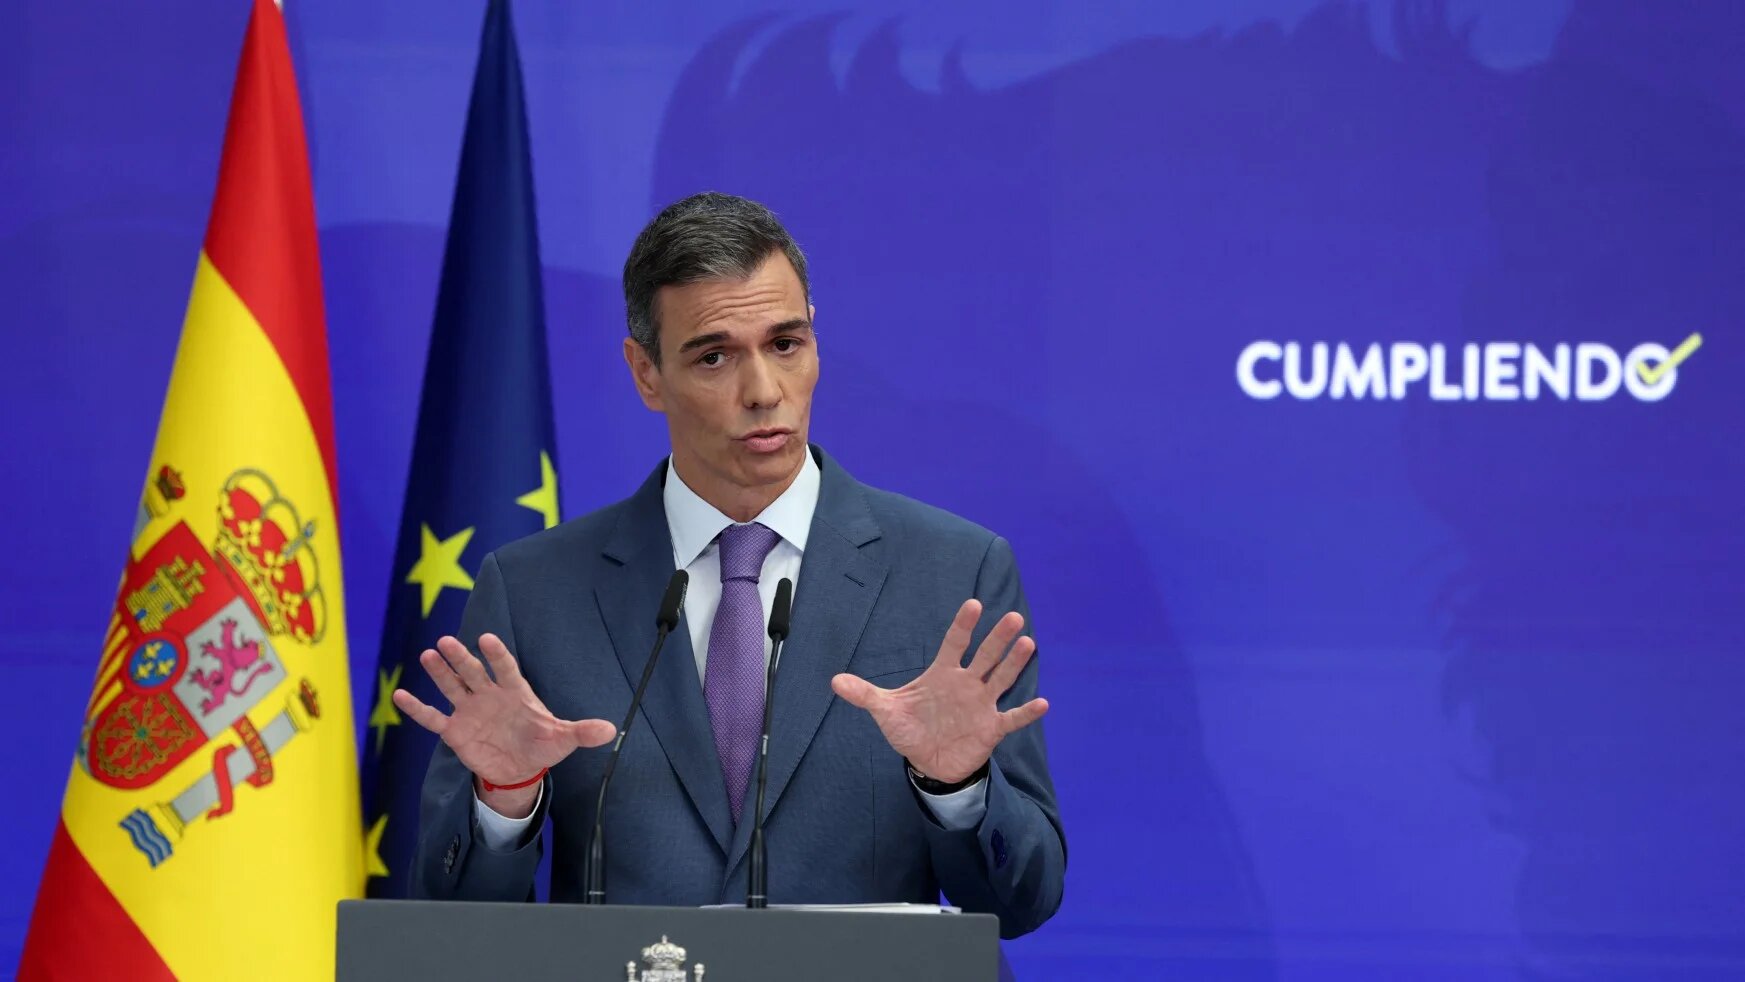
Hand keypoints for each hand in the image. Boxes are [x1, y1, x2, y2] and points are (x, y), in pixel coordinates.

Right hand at [394, 633, 614, 816]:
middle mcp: (490, 696)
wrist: (520, 768)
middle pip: (474, 673)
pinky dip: (417, 709)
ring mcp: (470, 711)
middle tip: (447, 642)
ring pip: (452, 688)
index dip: (498, 656)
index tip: (489, 639)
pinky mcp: (455, 731)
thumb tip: (610, 731)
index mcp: (516, 693)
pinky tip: (399, 696)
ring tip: (428, 655)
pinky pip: (433, 718)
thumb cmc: (542, 744)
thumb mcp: (564, 739)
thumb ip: (582, 732)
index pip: (507, 670)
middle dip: (462, 659)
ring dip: (440, 673)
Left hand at [830, 599, 1048, 783]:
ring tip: (1028, 644)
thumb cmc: (910, 729)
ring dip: (1014, 664)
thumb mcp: (886, 711)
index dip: (963, 626)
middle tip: (1014, 618)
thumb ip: (865, 694)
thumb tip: (834, 681)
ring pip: (1001, 679)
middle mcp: (966, 684)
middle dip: (998, 638)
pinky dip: (1026, 713)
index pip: (954, 644)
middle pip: (985, 656)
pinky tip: (1043, 704)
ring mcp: (981, 705)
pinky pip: (1012, 718)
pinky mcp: (991, 728)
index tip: (974, 605)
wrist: (928, 762)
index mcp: (942, 674)